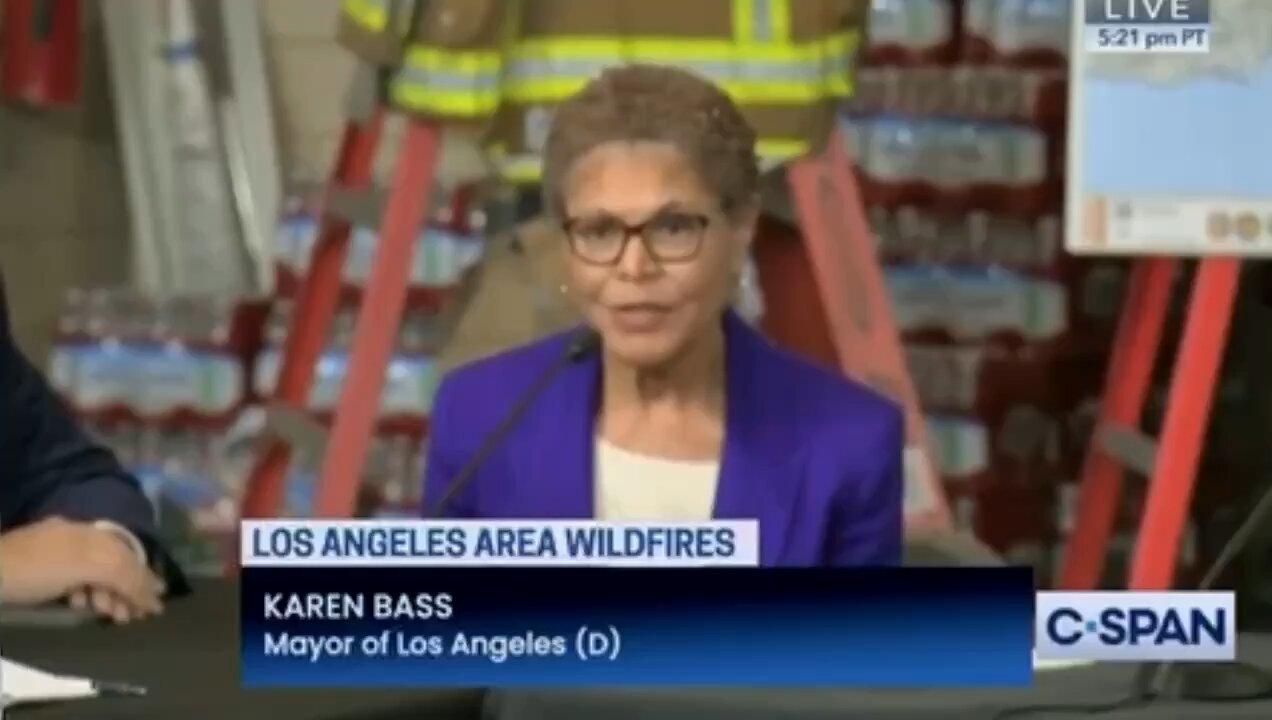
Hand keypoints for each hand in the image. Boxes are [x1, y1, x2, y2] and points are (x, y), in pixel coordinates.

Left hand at [0, 517, 163, 619]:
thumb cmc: (40, 568)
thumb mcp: (90, 566)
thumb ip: (127, 576)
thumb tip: (159, 594)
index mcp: (94, 532)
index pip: (132, 555)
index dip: (145, 579)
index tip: (152, 608)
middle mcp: (81, 538)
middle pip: (116, 566)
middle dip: (126, 592)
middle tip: (128, 617)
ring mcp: (61, 554)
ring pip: (97, 577)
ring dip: (108, 597)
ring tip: (108, 616)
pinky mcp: (45, 572)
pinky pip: (77, 582)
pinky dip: (85, 596)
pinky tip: (81, 606)